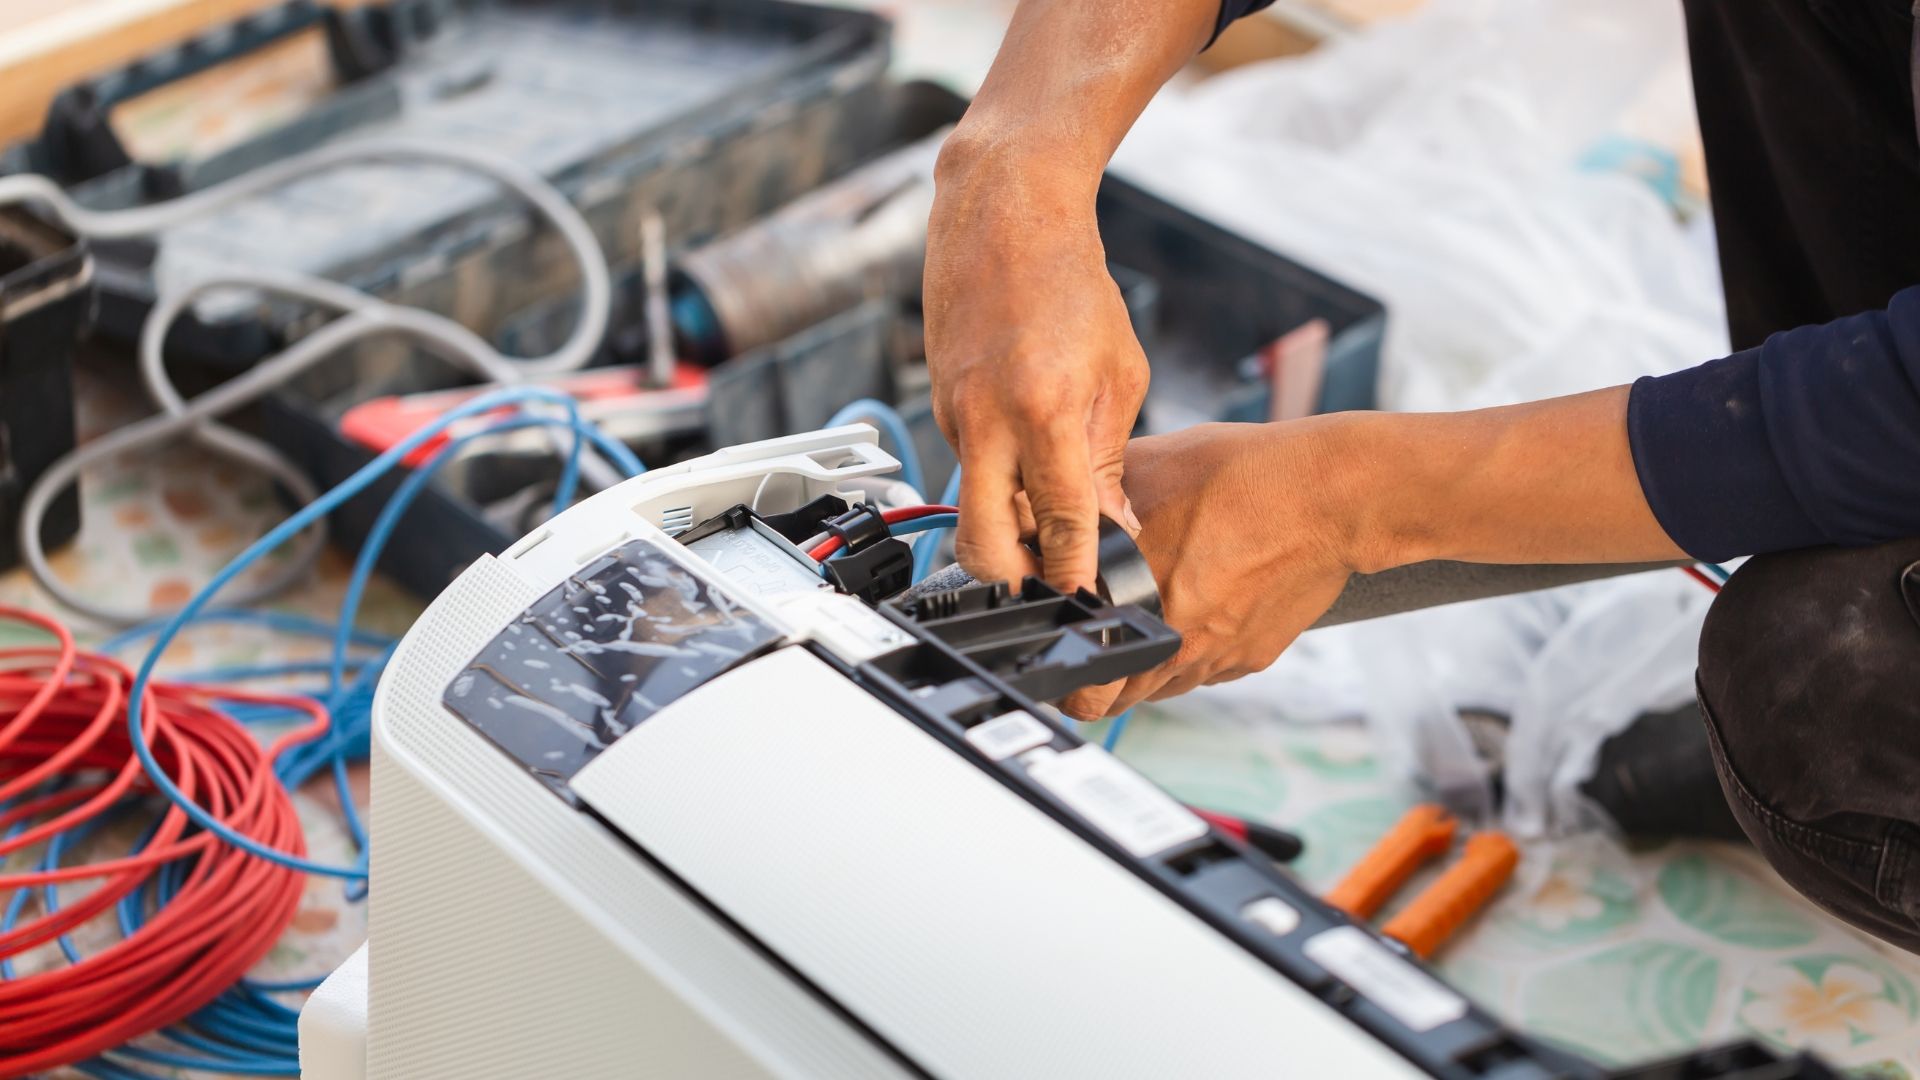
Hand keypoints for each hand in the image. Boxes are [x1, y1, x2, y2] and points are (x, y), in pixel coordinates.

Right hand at [924, 146, 1147, 592]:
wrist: (1002, 214)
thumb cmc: (1069, 282)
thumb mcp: (1119, 372)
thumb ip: (1109, 457)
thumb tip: (1111, 525)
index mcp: (1043, 410)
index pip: (1059, 521)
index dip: (1075, 573)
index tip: (1090, 603)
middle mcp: (985, 421)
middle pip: (981, 545)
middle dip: (1013, 582)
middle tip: (1051, 588)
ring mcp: (952, 416)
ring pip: (973, 507)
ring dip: (1008, 527)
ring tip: (1053, 523)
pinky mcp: (939, 408)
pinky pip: (969, 467)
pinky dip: (998, 480)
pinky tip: (1030, 462)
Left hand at [1061, 420, 1363, 718]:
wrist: (1330, 496)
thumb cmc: (1243, 477)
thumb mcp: (1148, 468)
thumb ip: (1094, 497)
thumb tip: (1053, 501)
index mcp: (1137, 603)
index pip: (1083, 677)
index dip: (1066, 669)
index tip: (1064, 653)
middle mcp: (1176, 644)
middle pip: (1117, 698)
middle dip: (1099, 680)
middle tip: (1095, 646)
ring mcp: (1217, 657)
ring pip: (1162, 688)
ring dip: (1145, 668)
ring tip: (1146, 623)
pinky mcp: (1251, 657)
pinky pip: (1206, 670)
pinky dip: (1192, 653)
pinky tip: (1196, 610)